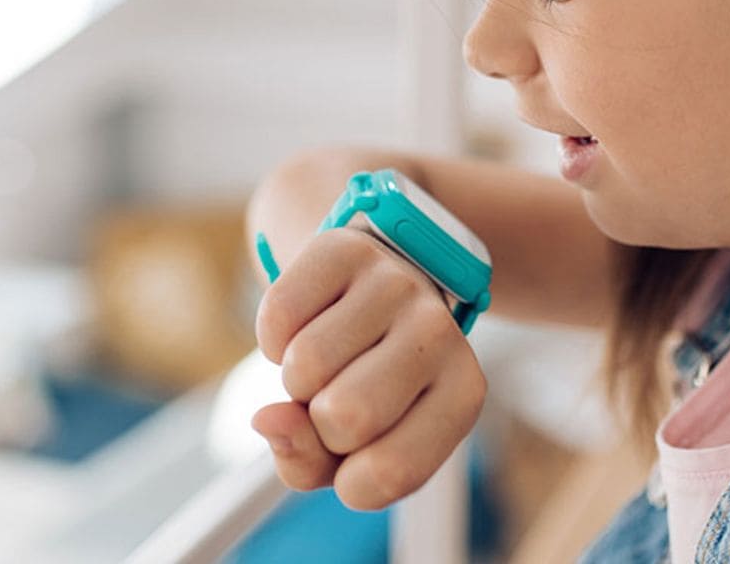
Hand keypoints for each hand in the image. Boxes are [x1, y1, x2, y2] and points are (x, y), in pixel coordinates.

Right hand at [251, 227, 486, 510]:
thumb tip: (267, 419)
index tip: (360, 453)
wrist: (373, 288)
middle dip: (321, 422)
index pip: (392, 472)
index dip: (351, 480)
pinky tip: (306, 325)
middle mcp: (438, 331)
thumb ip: (308, 460)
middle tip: (339, 394)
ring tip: (327, 358)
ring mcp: (394, 283)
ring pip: (306, 365)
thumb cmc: (368, 381)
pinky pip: (279, 315)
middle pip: (347, 416)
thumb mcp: (356, 444)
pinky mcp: (344, 249)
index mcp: (461, 392)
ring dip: (296, 378)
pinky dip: (274, 337)